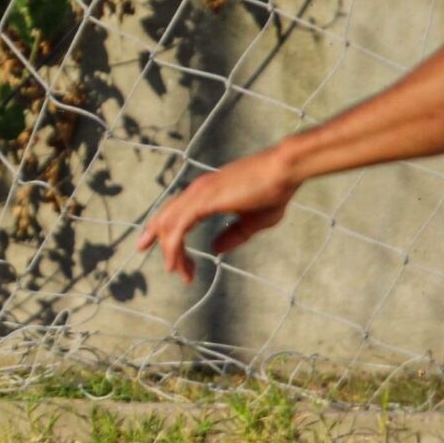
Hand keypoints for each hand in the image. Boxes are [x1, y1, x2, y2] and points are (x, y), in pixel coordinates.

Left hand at [137, 149, 301, 282]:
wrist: (283, 170)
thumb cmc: (274, 191)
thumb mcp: (254, 221)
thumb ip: (234, 234)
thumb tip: (215, 248)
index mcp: (207, 192)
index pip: (176, 212)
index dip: (165, 232)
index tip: (162, 252)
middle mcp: (197, 191)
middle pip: (165, 218)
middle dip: (160, 243)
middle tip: (171, 269)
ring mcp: (198, 193)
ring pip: (168, 225)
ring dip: (170, 251)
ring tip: (178, 272)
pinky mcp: (203, 201)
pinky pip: (177, 227)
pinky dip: (173, 246)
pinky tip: (176, 263)